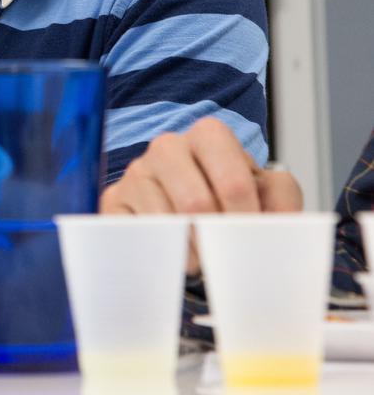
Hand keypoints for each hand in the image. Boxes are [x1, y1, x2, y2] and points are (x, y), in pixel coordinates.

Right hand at [100, 117, 302, 271]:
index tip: (251, 240)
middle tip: (226, 256)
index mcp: (208, 136)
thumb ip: (282, 198)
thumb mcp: (264, 192)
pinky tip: (173, 255)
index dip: (246, 219)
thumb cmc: (228, 198)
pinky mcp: (113, 201)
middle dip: (216, 238)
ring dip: (191, 252)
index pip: (232, 179)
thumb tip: (278, 220)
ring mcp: (136, 173)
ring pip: (165, 221)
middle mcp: (167, 146)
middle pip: (196, 202)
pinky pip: (136, 233)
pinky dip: (160, 253)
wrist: (186, 209)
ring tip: (202, 259)